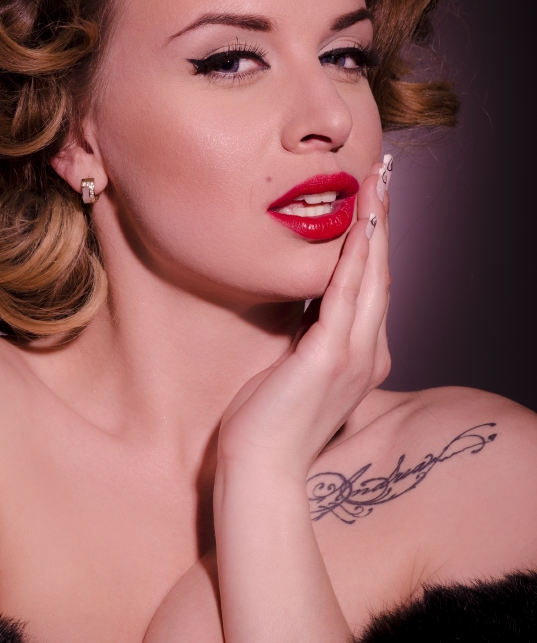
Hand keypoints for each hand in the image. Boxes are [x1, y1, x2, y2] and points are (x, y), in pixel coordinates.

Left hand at [218, 159, 390, 477]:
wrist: (259, 469)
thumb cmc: (268, 422)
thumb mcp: (294, 367)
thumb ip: (308, 334)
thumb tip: (304, 302)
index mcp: (362, 355)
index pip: (372, 286)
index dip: (375, 240)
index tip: (373, 199)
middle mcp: (369, 353)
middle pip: (381, 273)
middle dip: (383, 219)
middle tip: (384, 173)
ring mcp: (354, 357)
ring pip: (371, 278)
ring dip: (375, 226)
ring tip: (376, 183)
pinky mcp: (330, 359)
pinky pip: (345, 297)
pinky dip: (354, 260)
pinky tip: (359, 227)